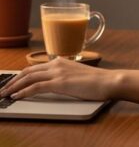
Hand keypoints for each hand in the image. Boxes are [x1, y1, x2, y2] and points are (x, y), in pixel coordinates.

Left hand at [0, 57, 114, 100]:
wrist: (108, 80)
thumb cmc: (96, 80)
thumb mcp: (77, 75)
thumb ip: (64, 76)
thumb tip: (54, 83)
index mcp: (61, 61)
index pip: (35, 67)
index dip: (20, 76)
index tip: (11, 83)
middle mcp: (57, 64)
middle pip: (28, 71)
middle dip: (12, 81)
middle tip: (3, 89)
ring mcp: (58, 72)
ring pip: (28, 78)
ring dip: (13, 87)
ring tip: (4, 94)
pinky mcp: (60, 83)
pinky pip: (36, 87)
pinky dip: (23, 92)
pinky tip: (16, 97)